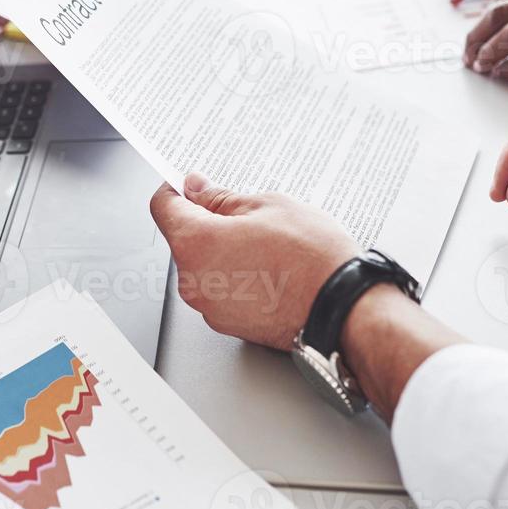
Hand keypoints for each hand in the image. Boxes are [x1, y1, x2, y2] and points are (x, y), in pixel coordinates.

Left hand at [149, 174, 360, 350]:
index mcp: (195, 244)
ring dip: (224, 251)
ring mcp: (209, 307)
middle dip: (208, 222)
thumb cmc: (312, 259)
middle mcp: (193, 281)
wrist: (344, 311)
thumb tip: (198, 189)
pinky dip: (236, 277)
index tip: (191, 184)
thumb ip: (222, 198)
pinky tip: (269, 269)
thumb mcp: (268, 207)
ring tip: (266, 245)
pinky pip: (221, 290)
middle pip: (184, 239)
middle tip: (246, 214)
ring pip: (204, 266)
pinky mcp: (228, 324)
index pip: (163, 207)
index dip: (177, 189)